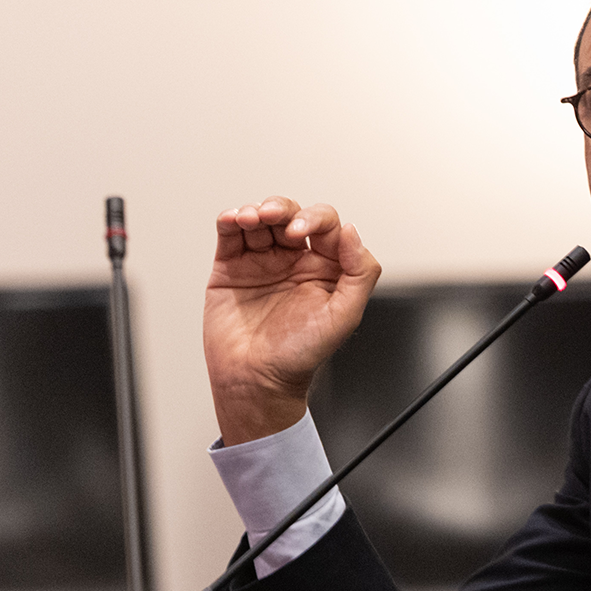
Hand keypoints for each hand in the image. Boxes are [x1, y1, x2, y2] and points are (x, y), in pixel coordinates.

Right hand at [204, 197, 380, 444]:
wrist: (256, 380)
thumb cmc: (301, 355)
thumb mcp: (345, 316)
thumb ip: (359, 273)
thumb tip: (351, 232)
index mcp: (326, 268)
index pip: (327, 227)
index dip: (316, 220)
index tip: (301, 232)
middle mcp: (295, 261)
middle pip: (292, 215)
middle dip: (284, 210)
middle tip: (275, 220)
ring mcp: (262, 262)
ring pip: (261, 220)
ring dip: (257, 210)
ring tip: (251, 218)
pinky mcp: (231, 268)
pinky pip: (230, 235)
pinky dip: (231, 220)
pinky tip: (234, 219)